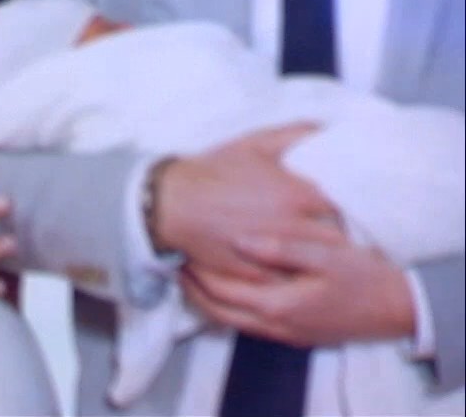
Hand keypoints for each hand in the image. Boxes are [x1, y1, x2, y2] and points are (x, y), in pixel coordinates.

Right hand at [154, 123, 342, 280]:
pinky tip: (297, 272)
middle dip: (340, 236)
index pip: (345, 207)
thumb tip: (327, 128)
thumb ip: (295, 134)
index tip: (351, 209)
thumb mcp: (253, 144)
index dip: (350, 208)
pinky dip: (296, 277)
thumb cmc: (214, 171)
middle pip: (337, 239)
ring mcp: (275, 253)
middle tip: (342, 233)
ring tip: (323, 256)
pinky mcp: (257, 275)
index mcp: (296, 194)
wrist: (170, 202)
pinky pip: (289, 282)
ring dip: (322, 260)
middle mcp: (291, 226)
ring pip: (315, 264)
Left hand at [180, 234, 416, 346]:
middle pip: (216, 311)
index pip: (220, 291)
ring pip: (230, 321)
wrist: (398, 310)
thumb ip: (281, 248)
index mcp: (277, 305)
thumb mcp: (325, 255)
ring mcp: (285, 333)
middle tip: (174, 261)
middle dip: (192, 288)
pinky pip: (248, 323)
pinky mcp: (294, 333)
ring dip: (207, 299)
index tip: (180, 248)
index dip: (196, 271)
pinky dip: (229, 307)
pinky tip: (227, 287)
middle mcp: (275, 326)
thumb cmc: (363, 277)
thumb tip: (239, 239)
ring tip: (192, 272)